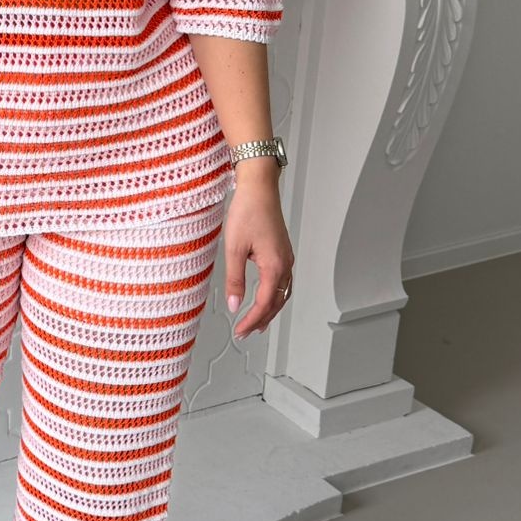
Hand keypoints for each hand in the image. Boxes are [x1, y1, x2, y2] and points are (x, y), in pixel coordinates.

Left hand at [224, 166, 293, 337]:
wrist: (259, 188)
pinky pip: (284, 282)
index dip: (252, 320)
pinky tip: (267, 298)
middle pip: (277, 302)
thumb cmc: (247, 211)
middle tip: (246, 333)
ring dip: (271, 311)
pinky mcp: (283, 252)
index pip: (265, 304)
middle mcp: (285, 264)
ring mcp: (286, 258)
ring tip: (258, 323)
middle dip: (261, 320)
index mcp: (274, 266)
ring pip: (283, 293)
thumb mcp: (233, 249)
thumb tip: (234, 304)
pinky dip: (276, 296)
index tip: (240, 331)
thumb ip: (235, 280)